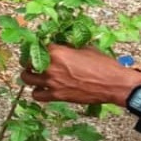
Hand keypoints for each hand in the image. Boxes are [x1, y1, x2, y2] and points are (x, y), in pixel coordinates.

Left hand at [20, 44, 140, 106]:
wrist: (113, 84)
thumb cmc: (103, 64)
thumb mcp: (86, 48)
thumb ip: (69, 47)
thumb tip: (62, 45)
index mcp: (57, 51)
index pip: (37, 46)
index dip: (36, 46)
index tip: (37, 48)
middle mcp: (51, 66)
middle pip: (27, 63)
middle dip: (28, 62)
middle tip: (32, 62)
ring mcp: (52, 82)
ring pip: (27, 79)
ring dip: (29, 76)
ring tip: (33, 75)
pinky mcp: (57, 96)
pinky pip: (37, 95)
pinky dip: (37, 92)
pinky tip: (42, 89)